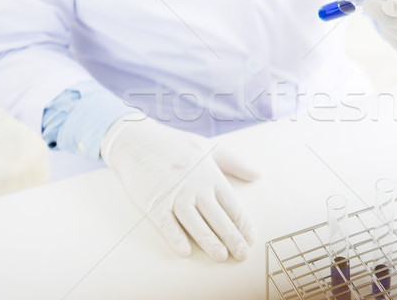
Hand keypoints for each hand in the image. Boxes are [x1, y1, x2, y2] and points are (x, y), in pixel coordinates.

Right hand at [100, 114, 259, 261]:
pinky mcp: (153, 202)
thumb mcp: (208, 147)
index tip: (251, 239)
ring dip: (208, 240)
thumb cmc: (175, 144)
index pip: (232, 204)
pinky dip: (175, 237)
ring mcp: (174, 194)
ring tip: (221, 256)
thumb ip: (235, 163)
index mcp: (210, 174)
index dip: (243, 223)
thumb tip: (259, 175)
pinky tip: (185, 250)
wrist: (136, 140)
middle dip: (231, 237)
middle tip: (242, 255)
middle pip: (217, 216)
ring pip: (194, 222)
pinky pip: (166, 223)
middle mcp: (195, 186)